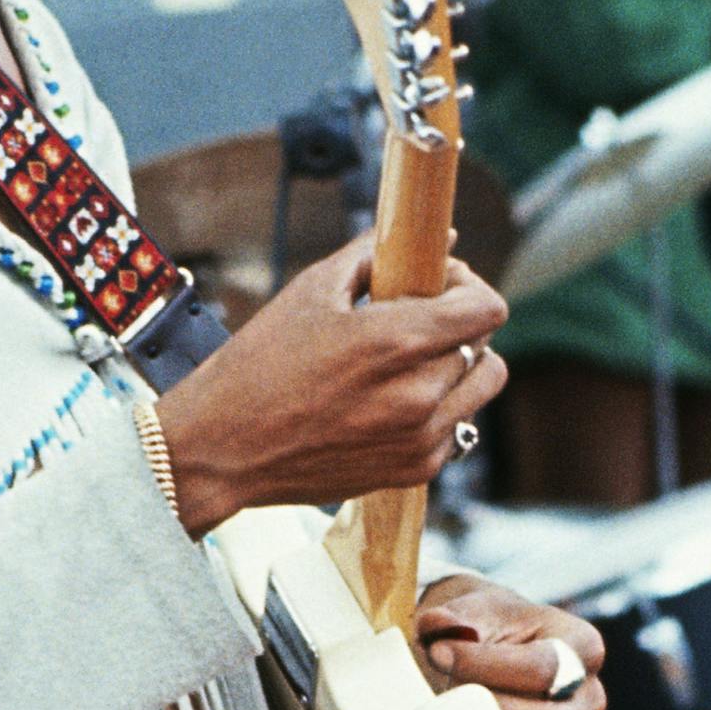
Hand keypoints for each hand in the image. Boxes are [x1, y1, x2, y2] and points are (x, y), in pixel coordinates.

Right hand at [156, 234, 506, 534]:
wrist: (223, 449)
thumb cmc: (260, 363)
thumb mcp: (313, 290)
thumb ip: (378, 257)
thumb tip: (439, 239)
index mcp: (397, 341)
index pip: (487, 308)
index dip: (469, 287)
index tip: (441, 283)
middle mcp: (419, 394)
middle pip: (486, 346)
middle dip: (460, 324)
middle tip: (419, 318)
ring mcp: (421, 438)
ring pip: (480, 388)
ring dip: (458, 367)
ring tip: (411, 361)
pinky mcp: (415, 471)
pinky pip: (457, 427)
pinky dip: (439, 408)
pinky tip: (392, 399)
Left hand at [415, 576, 606, 709]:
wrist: (488, 651)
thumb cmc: (486, 627)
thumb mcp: (473, 610)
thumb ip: (454, 617)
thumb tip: (438, 625)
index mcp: (581, 646)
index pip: (542, 667)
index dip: (485, 664)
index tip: (438, 652)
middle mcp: (588, 696)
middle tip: (441, 691)